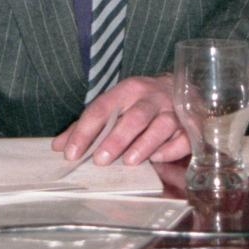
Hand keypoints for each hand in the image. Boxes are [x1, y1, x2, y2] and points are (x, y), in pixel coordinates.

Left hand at [52, 74, 187, 165]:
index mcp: (127, 90)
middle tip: (100, 160)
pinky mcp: (190, 125)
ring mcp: (173, 110)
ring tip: (129, 161)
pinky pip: (183, 138)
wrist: (181, 86)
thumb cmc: (141, 100)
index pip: (102, 108)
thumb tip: (58, 146)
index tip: (71, 152)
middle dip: (116, 139)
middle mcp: (151, 97)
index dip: (85, 131)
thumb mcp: (115, 104)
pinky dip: (170, 149)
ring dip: (144, 144)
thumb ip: (87, 125)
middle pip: (134, 117)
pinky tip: (157, 158)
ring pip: (160, 126)